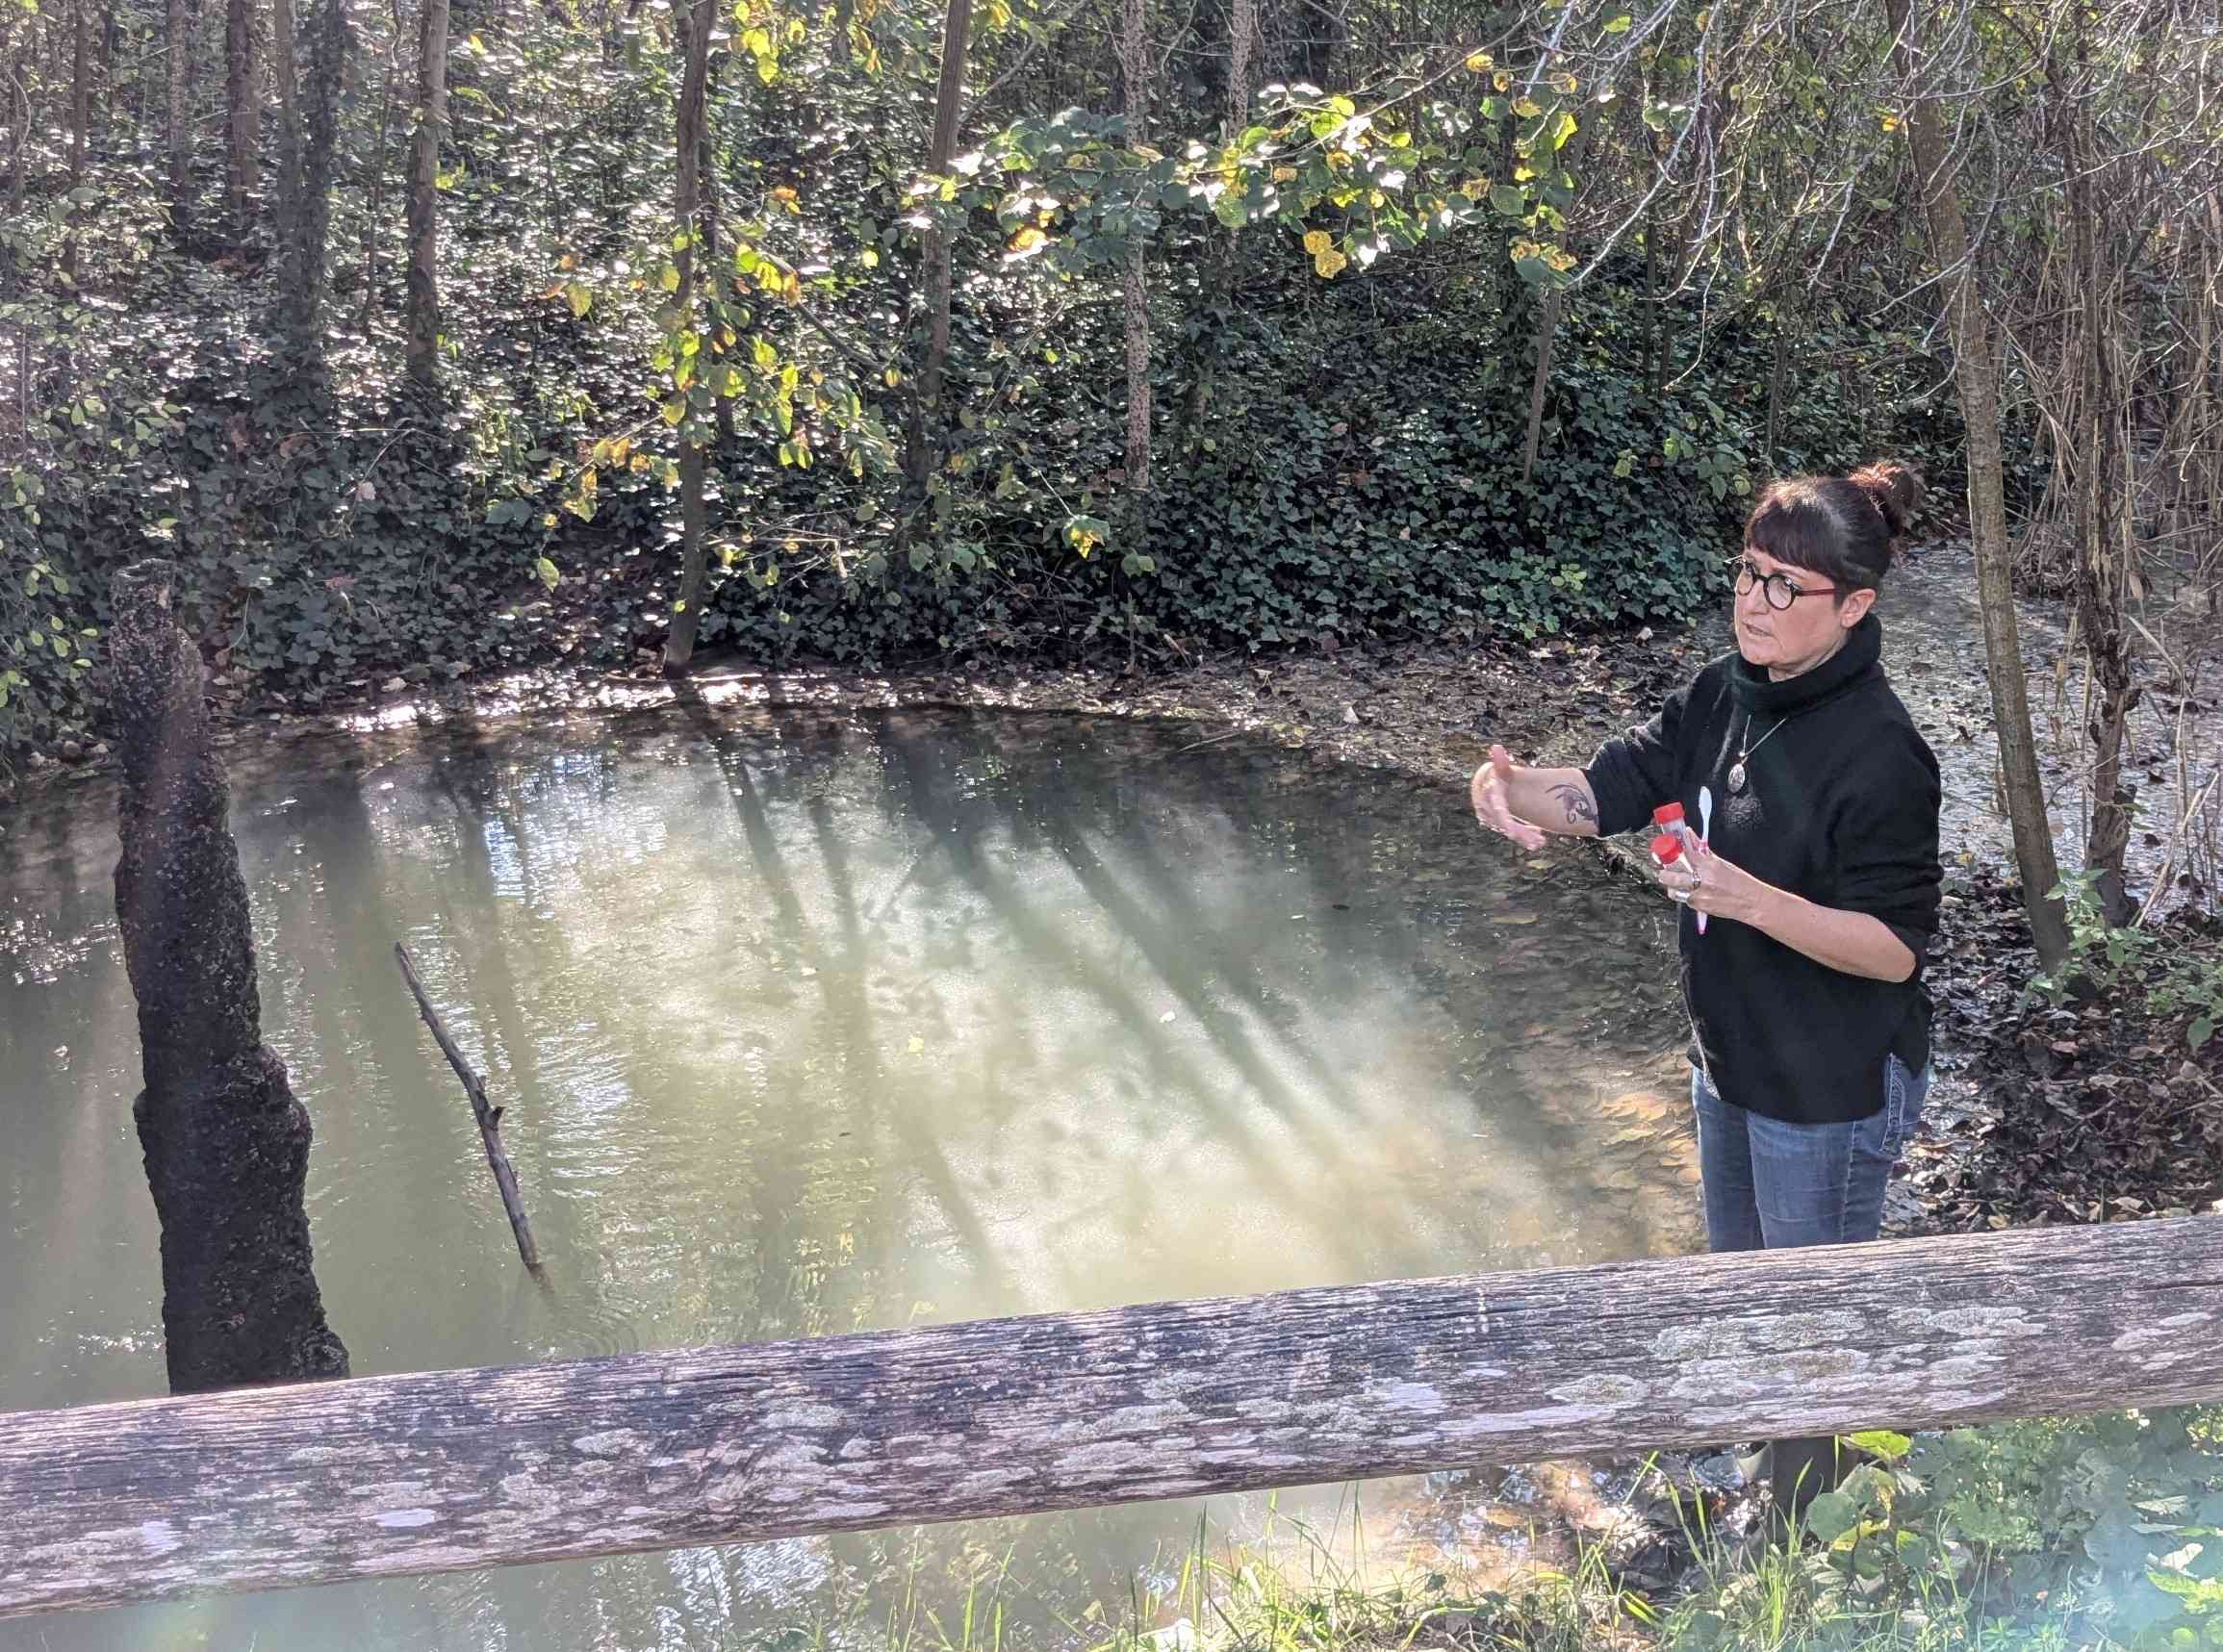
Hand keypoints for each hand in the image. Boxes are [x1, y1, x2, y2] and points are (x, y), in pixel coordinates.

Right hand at [1471, 744, 1545, 850]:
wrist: (1489, 783)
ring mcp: (1493, 819)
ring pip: (1509, 830)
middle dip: (1520, 832)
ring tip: (1540, 842)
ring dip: (1524, 836)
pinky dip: (1523, 835)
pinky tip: (1538, 840)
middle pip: (1504, 824)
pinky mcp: (1500, 825)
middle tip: (1536, 840)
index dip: (1506, 821)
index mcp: (1489, 797)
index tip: (1513, 833)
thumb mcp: (1500, 771)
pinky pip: (1512, 831)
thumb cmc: (1497, 776)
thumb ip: (1501, 763)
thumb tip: (1496, 746)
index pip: (1498, 810)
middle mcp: (1488, 810)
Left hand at [1653, 836, 1776, 927]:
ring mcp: (1699, 894)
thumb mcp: (1723, 863)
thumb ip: (1703, 851)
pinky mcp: (1699, 906)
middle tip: (1665, 870)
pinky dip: (1684, 896)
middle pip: (1671, 874)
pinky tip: (1690, 892)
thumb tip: (1690, 836)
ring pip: (1673, 889)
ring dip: (1672, 886)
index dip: (1672, 852)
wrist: (1753, 902)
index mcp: (1709, 865)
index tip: (1667, 851)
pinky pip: (1684, 900)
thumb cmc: (1741, 883)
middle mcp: (1703, 879)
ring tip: (1675, 883)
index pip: (1684, 854)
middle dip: (1665, 872)